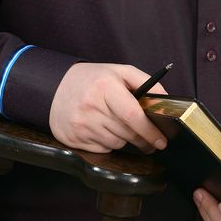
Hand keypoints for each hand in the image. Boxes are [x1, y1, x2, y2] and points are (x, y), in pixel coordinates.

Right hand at [49, 62, 167, 152]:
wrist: (55, 87)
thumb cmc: (93, 79)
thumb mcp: (120, 71)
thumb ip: (146, 82)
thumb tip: (165, 99)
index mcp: (105, 87)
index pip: (132, 115)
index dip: (149, 130)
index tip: (161, 140)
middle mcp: (91, 106)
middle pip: (126, 132)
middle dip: (143, 139)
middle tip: (152, 140)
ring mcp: (81, 124)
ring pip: (116, 143)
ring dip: (126, 139)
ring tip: (123, 127)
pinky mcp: (74, 139)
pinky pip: (103, 148)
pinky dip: (109, 142)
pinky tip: (105, 129)